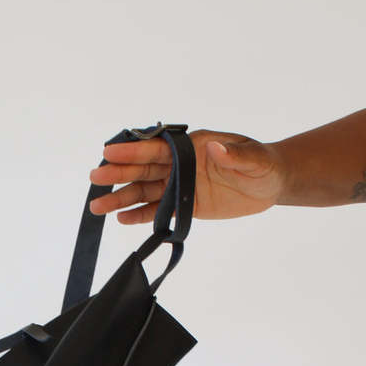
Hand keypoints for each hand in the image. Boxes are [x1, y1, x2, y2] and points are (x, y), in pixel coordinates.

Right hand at [88, 129, 285, 222]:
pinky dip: (140, 216)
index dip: (133, 151)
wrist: (270, 184)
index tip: (109, 152)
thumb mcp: (253, 158)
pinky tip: (122, 219)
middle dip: (118, 174)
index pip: (157, 149)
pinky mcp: (186, 206)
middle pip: (143, 170)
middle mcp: (180, 165)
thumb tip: (215, 148)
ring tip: (98, 207)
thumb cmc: (262, 164)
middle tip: (95, 178)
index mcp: (192, 146)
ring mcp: (180, 185)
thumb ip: (234, 155)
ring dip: (121, 198)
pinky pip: (159, 212)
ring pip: (145, 192)